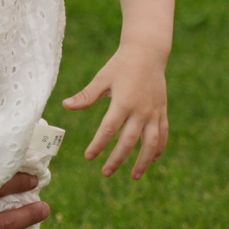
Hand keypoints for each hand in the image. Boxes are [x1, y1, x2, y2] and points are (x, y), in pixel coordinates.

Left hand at [64, 46, 169, 177]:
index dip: (98, 144)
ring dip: (143, 161)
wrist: (148, 52)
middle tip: (105, 172)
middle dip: (117, 159)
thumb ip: (86, 95)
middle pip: (129, 141)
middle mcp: (141, 110)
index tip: (89, 157)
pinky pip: (163, 133)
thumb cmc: (121, 65)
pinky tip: (153, 159)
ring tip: (134, 175)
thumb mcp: (102, 78)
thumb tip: (66, 105)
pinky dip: (159, 148)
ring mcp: (154, 112)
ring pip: (151, 143)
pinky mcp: (162, 111)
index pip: (109, 129)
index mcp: (123, 102)